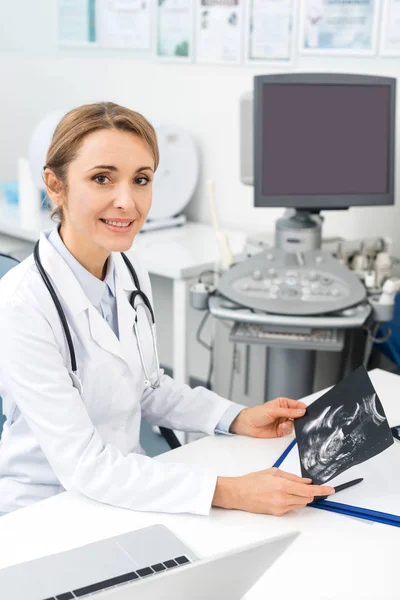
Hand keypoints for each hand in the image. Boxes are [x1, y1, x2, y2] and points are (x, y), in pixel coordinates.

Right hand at [213, 468, 334, 515]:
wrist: (238, 493)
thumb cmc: (252, 481)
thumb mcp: (273, 472)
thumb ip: (292, 477)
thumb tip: (306, 481)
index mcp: (282, 486)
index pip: (308, 490)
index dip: (321, 490)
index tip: (330, 489)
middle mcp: (283, 499)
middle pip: (307, 498)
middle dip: (308, 492)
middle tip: (302, 485)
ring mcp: (280, 508)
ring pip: (300, 504)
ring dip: (300, 497)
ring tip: (287, 489)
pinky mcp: (278, 514)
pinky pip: (292, 507)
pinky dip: (292, 501)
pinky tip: (281, 494)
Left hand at [229, 398, 305, 438]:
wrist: (247, 425)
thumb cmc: (257, 413)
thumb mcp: (274, 410)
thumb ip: (289, 412)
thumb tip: (301, 411)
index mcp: (283, 404)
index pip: (297, 405)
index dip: (302, 408)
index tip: (306, 411)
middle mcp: (284, 413)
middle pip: (298, 415)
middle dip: (299, 418)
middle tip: (297, 419)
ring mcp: (283, 422)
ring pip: (294, 424)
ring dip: (290, 424)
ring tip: (283, 424)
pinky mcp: (281, 431)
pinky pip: (289, 431)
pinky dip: (286, 429)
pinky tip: (281, 428)